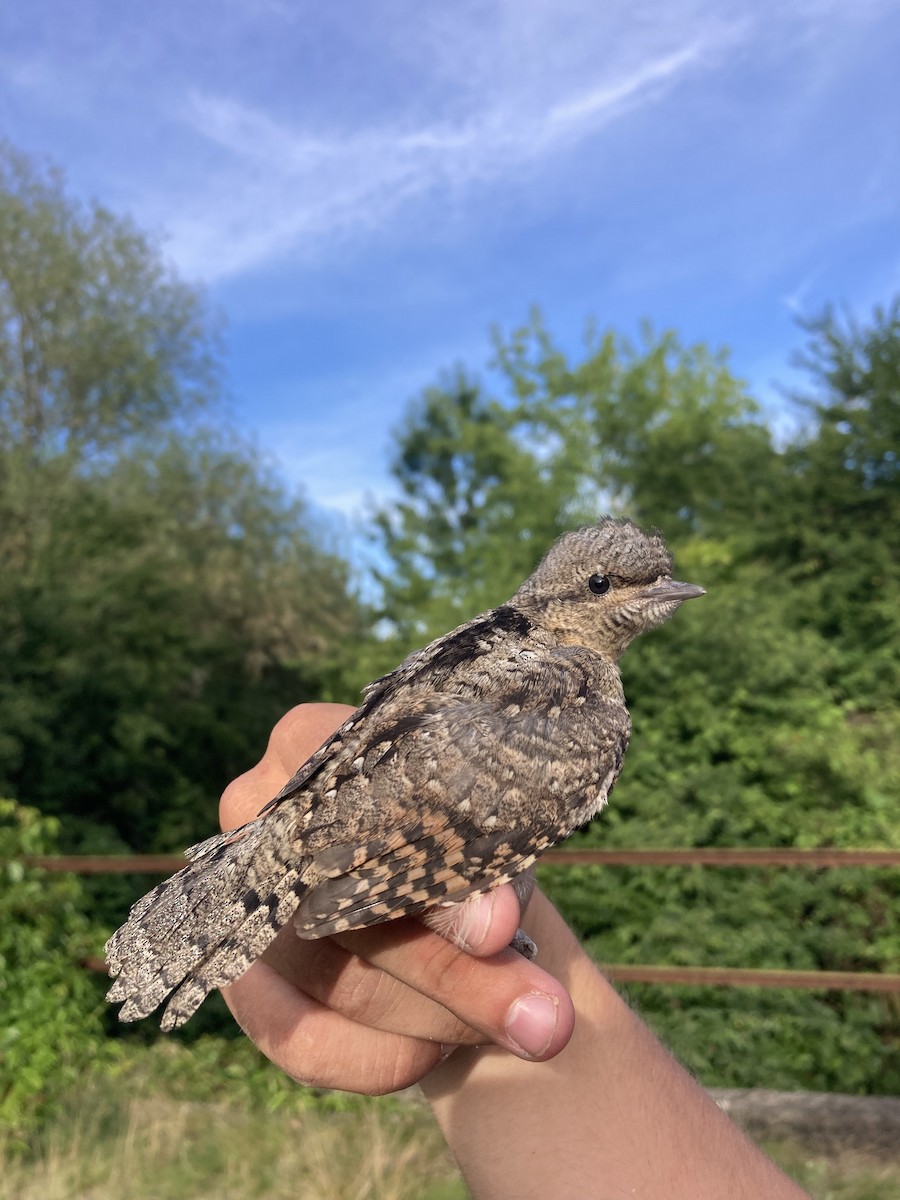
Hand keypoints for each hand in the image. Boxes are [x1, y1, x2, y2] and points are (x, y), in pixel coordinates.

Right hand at [218, 703, 574, 1094]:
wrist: (442, 896)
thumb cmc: (463, 847)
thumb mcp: (488, 845)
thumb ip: (485, 877)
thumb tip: (488, 930)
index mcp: (311, 741)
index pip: (356, 807)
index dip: (429, 871)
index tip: (504, 931)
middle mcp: (254, 810)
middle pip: (348, 900)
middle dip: (458, 972)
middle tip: (546, 1021)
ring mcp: (238, 897)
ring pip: (333, 976)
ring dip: (439, 1017)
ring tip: (520, 1026)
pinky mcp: (240, 981)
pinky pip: (298, 1038)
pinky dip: (377, 1059)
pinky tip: (436, 1055)